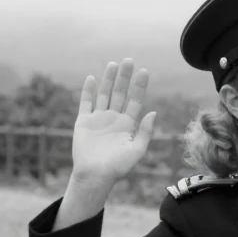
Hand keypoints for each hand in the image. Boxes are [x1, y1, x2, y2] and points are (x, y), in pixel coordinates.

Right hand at [70, 59, 156, 186]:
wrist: (95, 176)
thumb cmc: (117, 167)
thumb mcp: (136, 150)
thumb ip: (145, 131)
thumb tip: (153, 112)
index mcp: (128, 124)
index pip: (135, 100)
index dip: (140, 86)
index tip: (144, 71)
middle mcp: (114, 119)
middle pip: (120, 93)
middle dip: (125, 77)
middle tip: (129, 60)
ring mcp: (99, 119)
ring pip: (104, 94)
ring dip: (108, 79)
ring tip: (113, 64)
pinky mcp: (84, 122)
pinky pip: (86, 103)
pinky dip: (88, 91)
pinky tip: (91, 78)